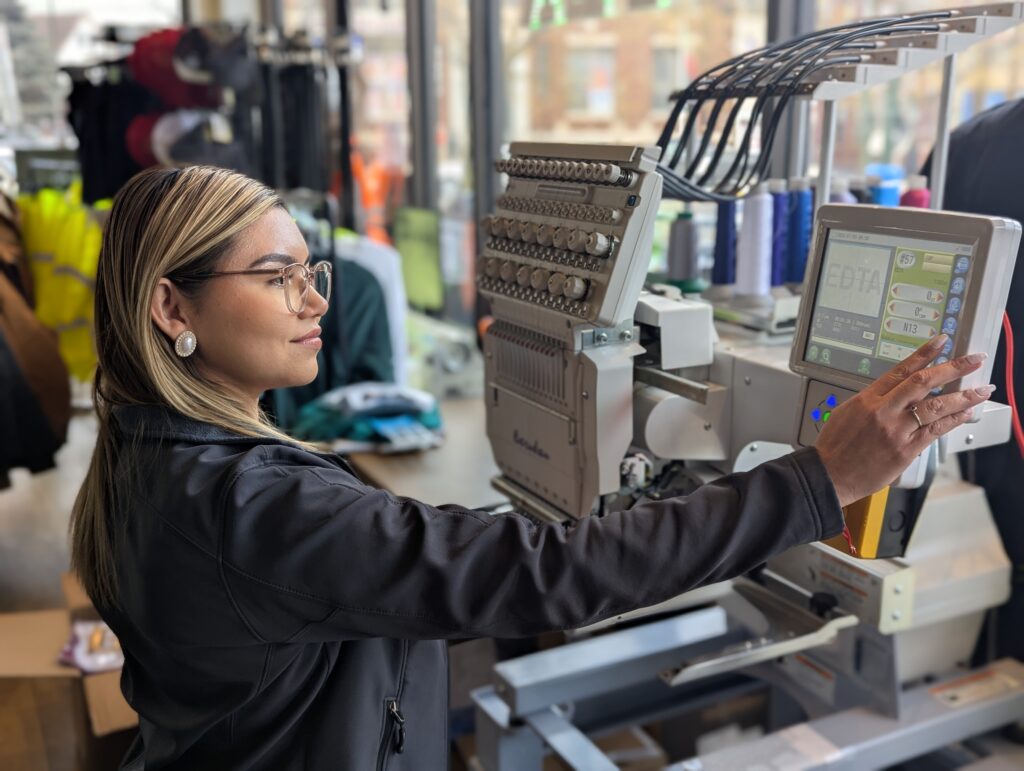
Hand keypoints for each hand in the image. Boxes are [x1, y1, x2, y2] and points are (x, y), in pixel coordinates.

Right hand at [815, 334, 993, 507]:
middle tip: (975, 359)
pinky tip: (966, 413)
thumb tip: (893, 394)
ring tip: (982, 389)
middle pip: (924, 382)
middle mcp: (883, 411)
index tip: (942, 341)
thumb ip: (872, 402)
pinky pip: (935, 431)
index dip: (924, 354)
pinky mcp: (905, 450)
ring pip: (936, 407)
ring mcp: (896, 431)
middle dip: (954, 368)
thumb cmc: (834, 448)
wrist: (829, 475)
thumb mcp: (846, 413)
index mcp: (867, 399)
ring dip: (964, 396)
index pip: (901, 370)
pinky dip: (953, 420)